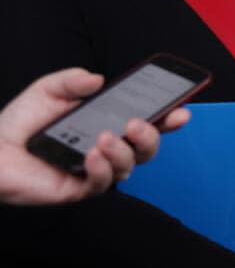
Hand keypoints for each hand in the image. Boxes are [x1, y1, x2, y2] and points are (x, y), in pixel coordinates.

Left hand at [0, 68, 189, 204]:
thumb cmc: (19, 123)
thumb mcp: (48, 90)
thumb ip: (73, 80)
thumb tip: (98, 79)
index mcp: (107, 122)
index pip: (146, 121)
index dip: (168, 117)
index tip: (181, 109)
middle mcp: (107, 147)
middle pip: (147, 147)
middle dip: (152, 135)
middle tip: (137, 123)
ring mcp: (96, 169)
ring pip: (129, 166)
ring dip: (123, 151)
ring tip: (104, 137)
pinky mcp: (79, 188)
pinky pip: (103, 183)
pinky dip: (103, 168)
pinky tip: (92, 156)